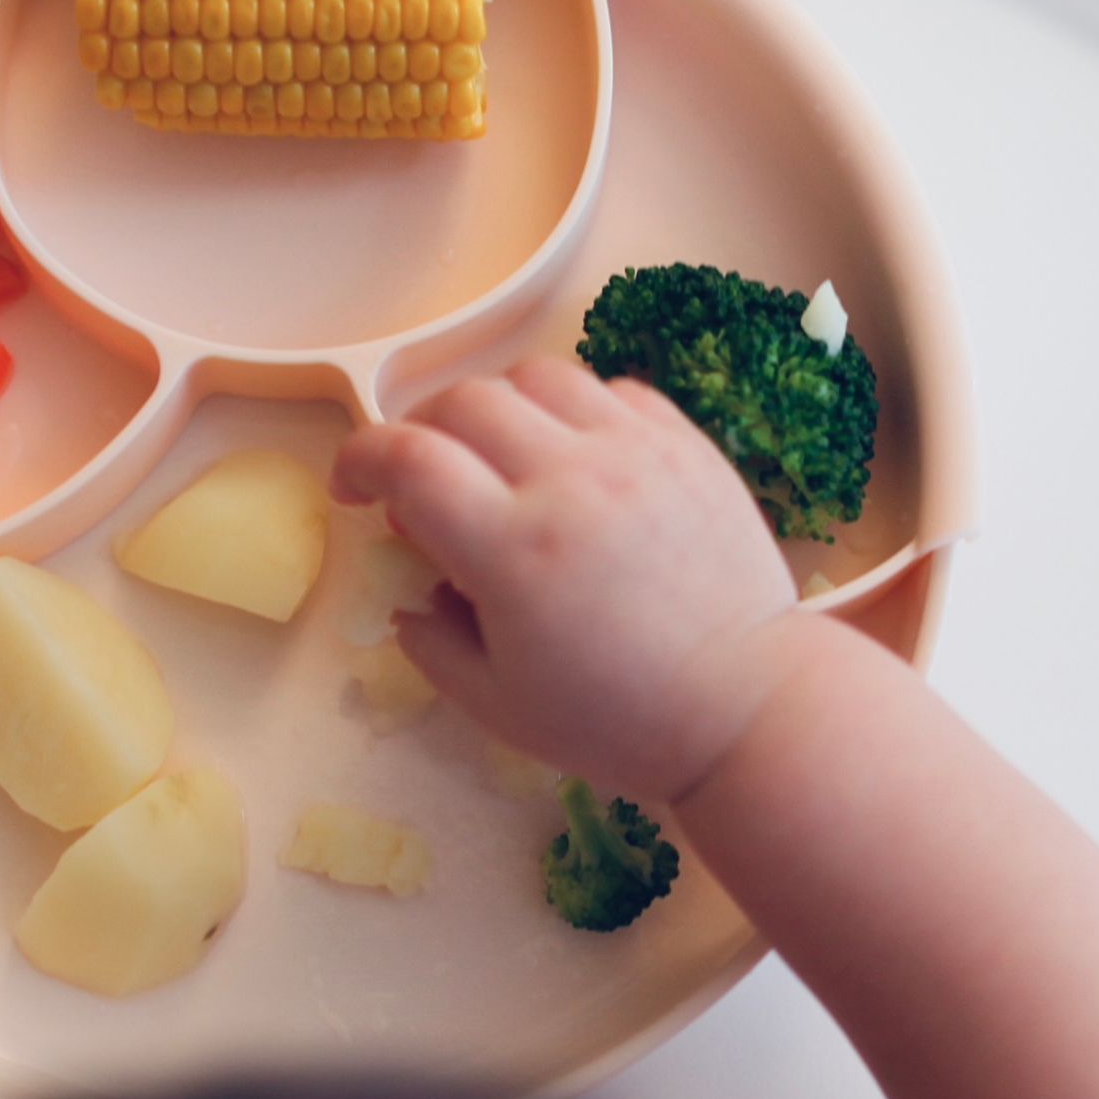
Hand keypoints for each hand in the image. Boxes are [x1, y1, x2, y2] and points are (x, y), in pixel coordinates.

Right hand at [331, 358, 802, 799]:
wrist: (746, 708)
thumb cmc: (618, 722)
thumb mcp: (496, 705)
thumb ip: (431, 642)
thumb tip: (407, 593)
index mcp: (511, 549)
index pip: (406, 457)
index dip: (358, 459)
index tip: (352, 490)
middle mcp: (570, 480)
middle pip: (461, 401)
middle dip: (418, 433)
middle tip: (420, 483)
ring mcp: (635, 453)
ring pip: (534, 376)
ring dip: (493, 408)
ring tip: (497, 459)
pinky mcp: (686, 445)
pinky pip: (609, 389)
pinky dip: (570, 410)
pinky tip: (571, 458)